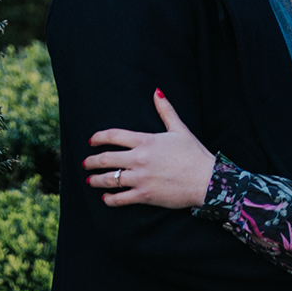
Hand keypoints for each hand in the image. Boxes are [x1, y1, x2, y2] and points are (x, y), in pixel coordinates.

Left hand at [83, 88, 215, 210]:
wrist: (205, 180)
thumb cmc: (193, 154)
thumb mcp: (179, 129)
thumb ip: (165, 110)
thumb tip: (156, 91)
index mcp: (145, 141)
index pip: (114, 135)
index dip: (99, 137)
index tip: (91, 141)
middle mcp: (139, 159)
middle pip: (107, 158)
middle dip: (92, 161)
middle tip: (85, 163)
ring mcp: (140, 178)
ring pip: (110, 179)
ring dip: (96, 180)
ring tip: (90, 180)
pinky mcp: (145, 195)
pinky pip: (121, 198)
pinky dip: (110, 199)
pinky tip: (105, 198)